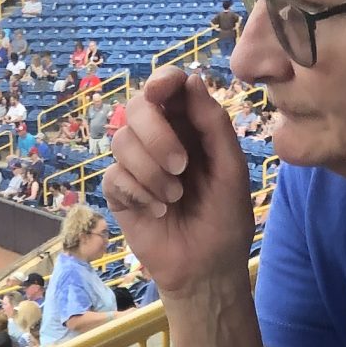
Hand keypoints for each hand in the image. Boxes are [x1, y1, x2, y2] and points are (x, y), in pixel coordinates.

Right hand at [101, 67, 253, 298]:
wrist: (207, 268)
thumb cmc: (225, 218)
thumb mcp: (230, 168)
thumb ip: (213, 124)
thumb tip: (191, 78)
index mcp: (188, 126)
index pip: (166, 87)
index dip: (161, 81)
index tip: (162, 92)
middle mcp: (158, 139)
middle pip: (136, 107)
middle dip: (156, 135)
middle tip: (181, 166)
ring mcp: (136, 165)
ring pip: (121, 141)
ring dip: (151, 172)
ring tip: (174, 199)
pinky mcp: (119, 192)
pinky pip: (114, 176)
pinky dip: (139, 194)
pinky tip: (159, 212)